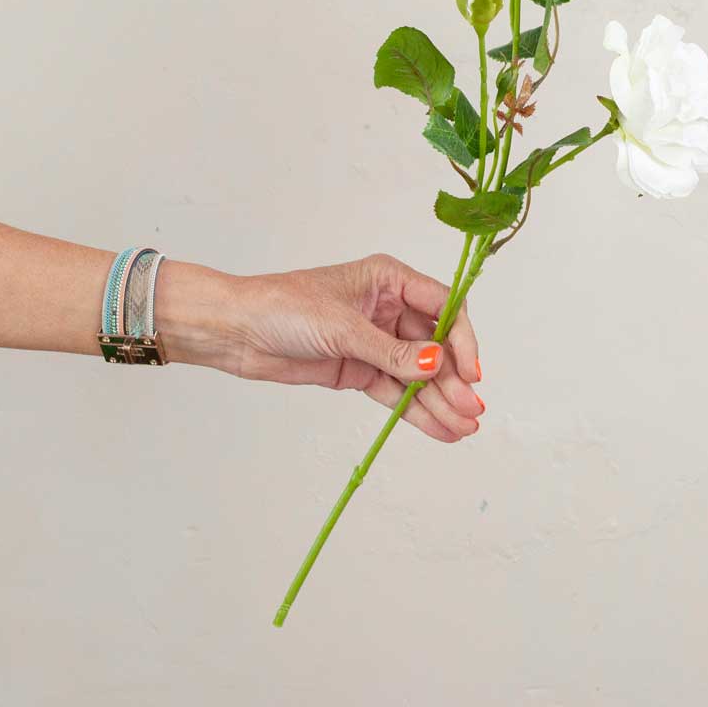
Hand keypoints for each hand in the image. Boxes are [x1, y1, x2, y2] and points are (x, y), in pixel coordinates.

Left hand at [230, 253, 483, 442]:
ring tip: (464, 429)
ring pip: (418, 374)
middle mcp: (388, 308)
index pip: (443, 306)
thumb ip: (392, 352)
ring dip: (441, 400)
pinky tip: (441, 429)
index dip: (461, 339)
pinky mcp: (359, 370)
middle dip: (454, 379)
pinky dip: (417, 411)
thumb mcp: (343, 328)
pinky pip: (396, 391)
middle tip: (471, 411)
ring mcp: (374, 341)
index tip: (471, 372)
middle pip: (435, 345)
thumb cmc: (283, 308)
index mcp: (388, 280)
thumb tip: (437, 365)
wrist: (236, 332)